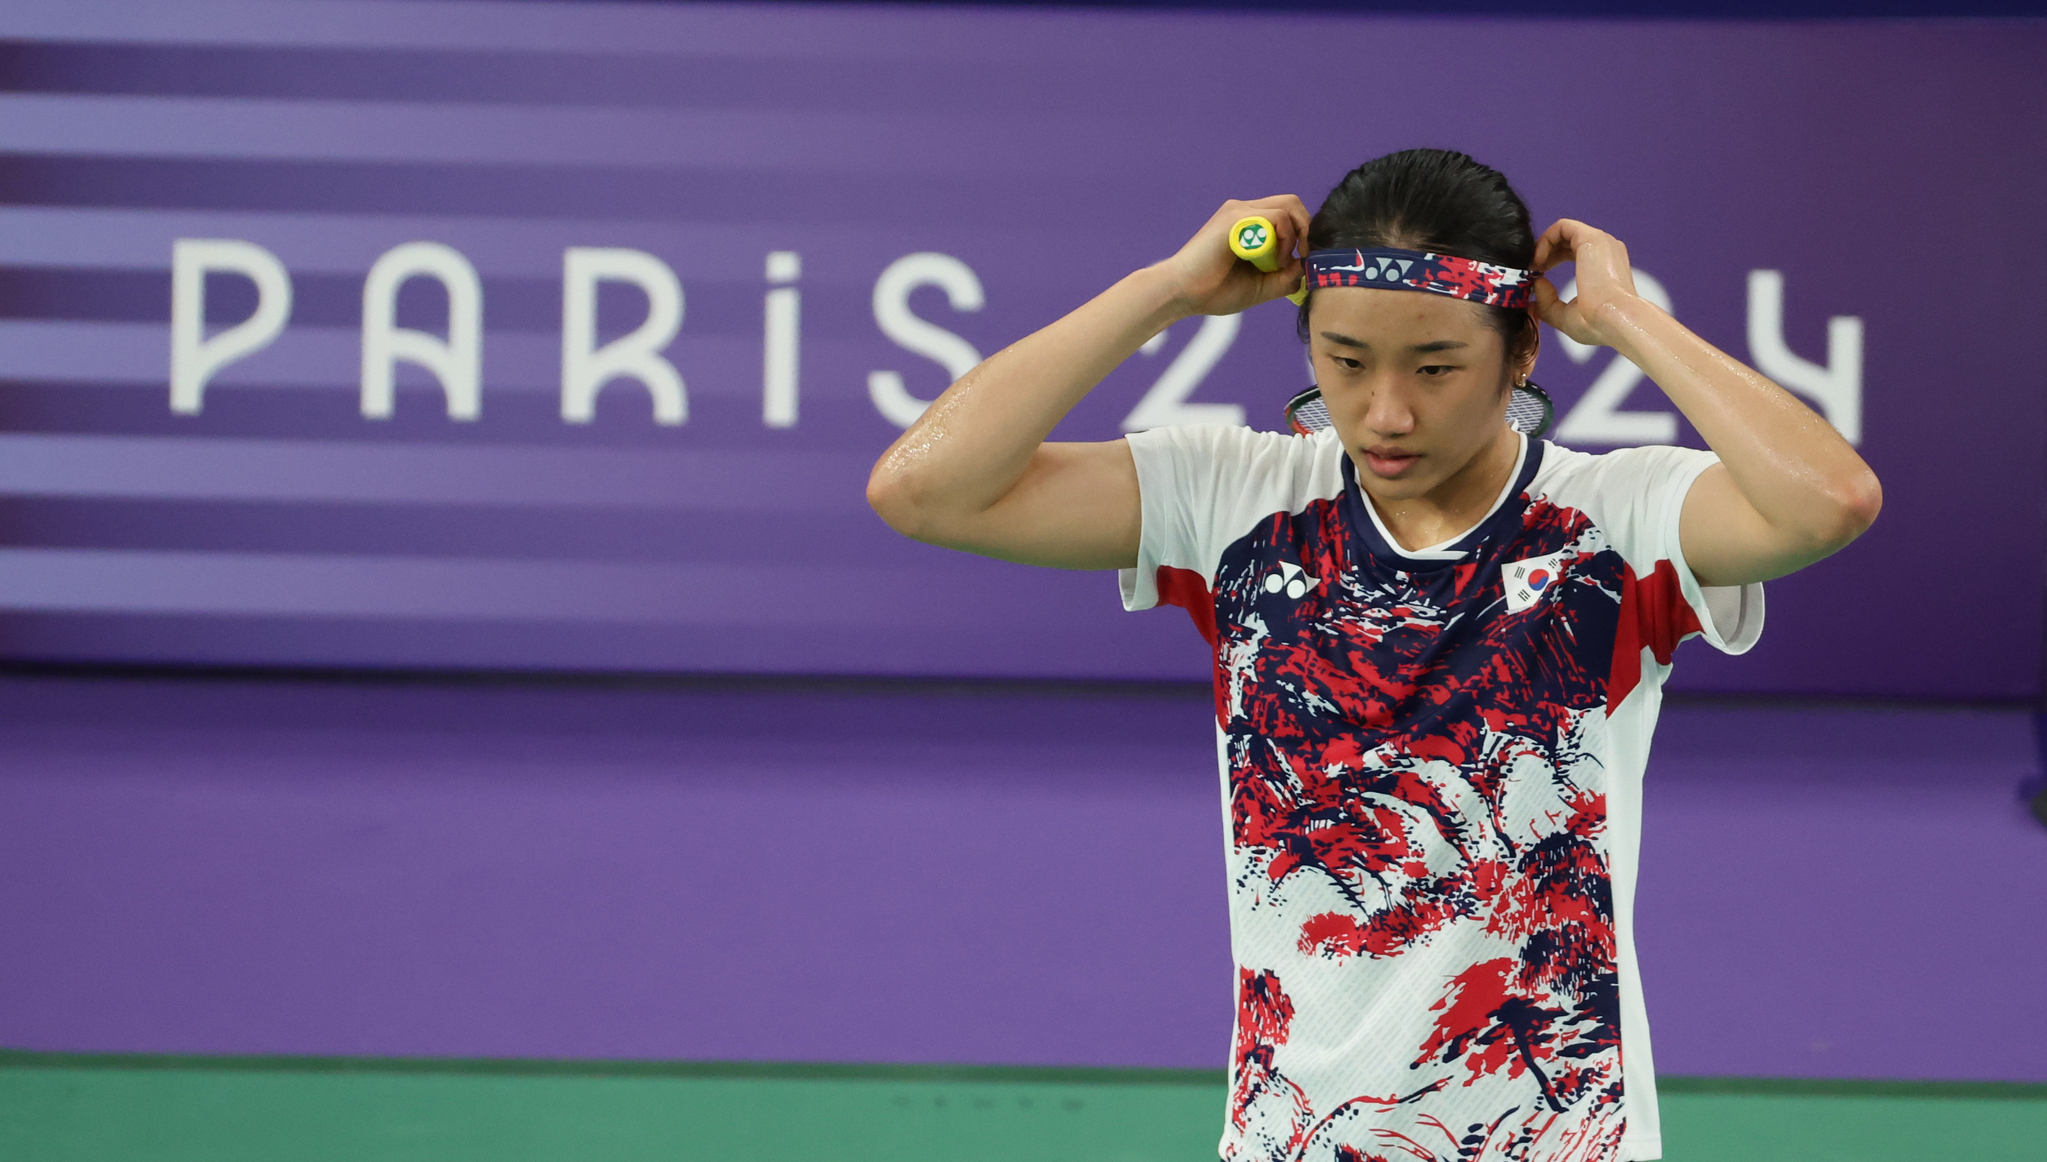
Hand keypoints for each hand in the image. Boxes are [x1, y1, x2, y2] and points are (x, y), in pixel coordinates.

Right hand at [1154, 196, 1309, 316]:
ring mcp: (1239, 212)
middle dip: (1306, 229)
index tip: (1301, 260)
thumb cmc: (1213, 291)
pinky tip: (1274, 260)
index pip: (1288, 214)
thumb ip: (1285, 277)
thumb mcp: (1260, 286)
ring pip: (1288, 207)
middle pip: (1292, 203)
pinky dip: (1285, 239)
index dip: (1302, 234)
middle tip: (1301, 256)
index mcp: (1248, 224)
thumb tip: (1307, 267)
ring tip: (1281, 263)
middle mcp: (1244, 211)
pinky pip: (1276, 217)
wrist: (1181, 293)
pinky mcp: (1236, 218)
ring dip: (1295, 236)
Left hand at [1530, 218, 1652, 348]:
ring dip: (1542, 247)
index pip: (1574, 252)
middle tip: (1531, 271)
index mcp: (1604, 265)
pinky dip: (1545, 240)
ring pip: (1564, 231)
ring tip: (1533, 267)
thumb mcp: (1565, 315)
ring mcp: (1600, 241)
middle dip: (1544, 253)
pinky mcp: (1591, 238)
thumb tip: (1536, 283)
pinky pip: (1562, 227)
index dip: (1550, 261)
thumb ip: (1548, 301)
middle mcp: (1605, 249)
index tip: (1536, 278)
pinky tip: (1538, 261)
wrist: (1614, 321)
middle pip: (1567, 240)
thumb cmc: (1596, 324)